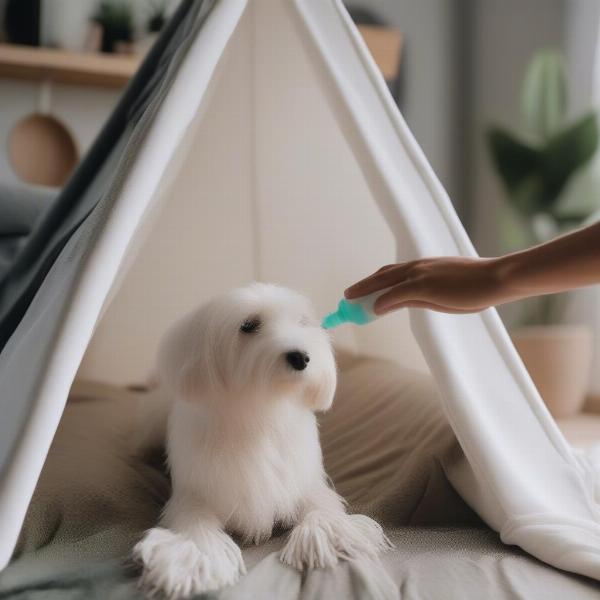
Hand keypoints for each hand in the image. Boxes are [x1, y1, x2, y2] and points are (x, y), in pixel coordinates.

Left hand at [344, 257, 507, 314]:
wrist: (497, 278)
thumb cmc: (477, 286)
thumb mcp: (445, 291)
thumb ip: (423, 295)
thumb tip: (404, 302)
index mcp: (424, 266)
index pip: (392, 272)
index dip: (374, 281)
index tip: (363, 289)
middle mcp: (418, 267)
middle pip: (382, 275)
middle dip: (362, 286)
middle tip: (347, 296)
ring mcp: (421, 275)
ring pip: (384, 282)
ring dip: (365, 292)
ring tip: (350, 302)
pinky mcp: (425, 286)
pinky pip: (396, 294)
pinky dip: (382, 301)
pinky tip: (373, 309)